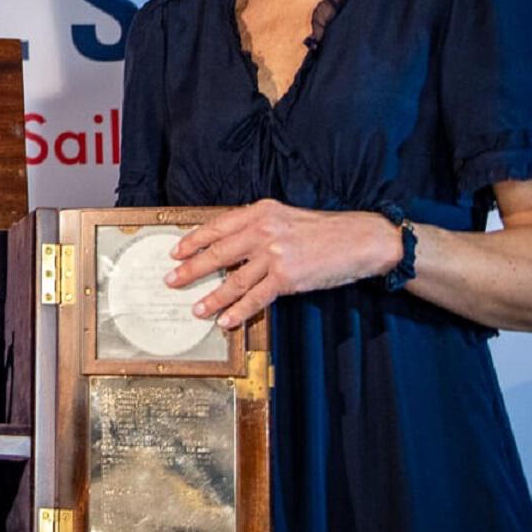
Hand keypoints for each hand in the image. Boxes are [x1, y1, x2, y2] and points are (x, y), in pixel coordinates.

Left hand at [165, 199, 400, 328]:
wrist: (359, 240)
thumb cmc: (323, 231)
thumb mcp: (285, 218)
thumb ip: (257, 227)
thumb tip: (226, 246)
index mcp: (260, 212)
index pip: (217, 226)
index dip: (193, 240)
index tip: (176, 252)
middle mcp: (264, 230)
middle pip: (217, 252)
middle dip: (191, 269)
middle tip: (172, 280)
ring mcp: (275, 254)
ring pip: (234, 279)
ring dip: (212, 297)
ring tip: (196, 308)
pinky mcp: (288, 277)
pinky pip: (256, 298)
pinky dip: (238, 311)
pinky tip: (226, 320)